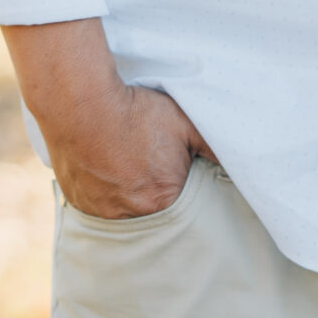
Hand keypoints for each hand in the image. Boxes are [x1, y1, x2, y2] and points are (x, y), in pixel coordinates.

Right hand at [2, 20, 212, 220]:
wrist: (80, 102)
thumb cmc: (135, 112)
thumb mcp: (183, 123)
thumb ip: (213, 147)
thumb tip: (240, 163)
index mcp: (163, 200)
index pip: (182, 210)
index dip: (179, 190)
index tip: (174, 173)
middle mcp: (131, 215)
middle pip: (151, 214)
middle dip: (153, 196)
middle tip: (147, 169)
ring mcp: (100, 212)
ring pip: (122, 213)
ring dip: (126, 198)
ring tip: (125, 168)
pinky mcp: (77, 202)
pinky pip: (96, 208)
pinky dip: (102, 195)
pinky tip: (104, 172)